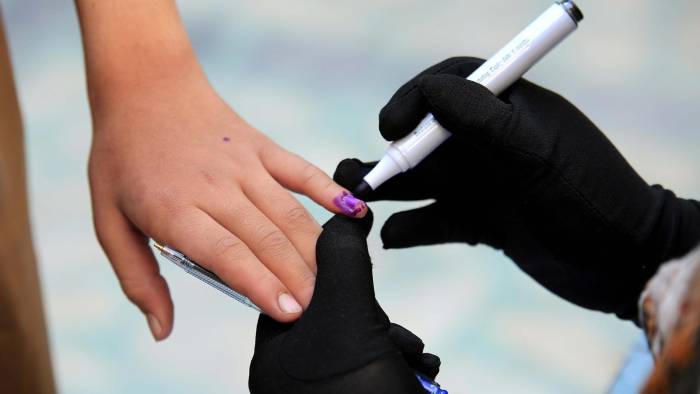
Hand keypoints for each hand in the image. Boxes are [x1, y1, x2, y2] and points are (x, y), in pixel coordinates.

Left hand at [88, 70, 366, 338]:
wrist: (145, 88)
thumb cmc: (124, 159)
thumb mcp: (109, 222)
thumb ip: (137, 279)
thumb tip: (161, 331)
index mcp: (175, 209)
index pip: (227, 254)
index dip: (261, 285)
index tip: (288, 314)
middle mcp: (216, 187)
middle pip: (266, 238)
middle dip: (297, 279)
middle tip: (320, 312)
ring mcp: (244, 164)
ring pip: (289, 212)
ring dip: (315, 250)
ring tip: (336, 282)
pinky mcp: (262, 147)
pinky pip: (302, 171)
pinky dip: (331, 191)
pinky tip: (356, 213)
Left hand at [249, 213, 440, 393]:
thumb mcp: (349, 318)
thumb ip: (341, 261)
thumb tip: (341, 214)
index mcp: (275, 356)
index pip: (295, 292)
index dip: (331, 275)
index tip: (361, 273)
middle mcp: (294, 378)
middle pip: (333, 317)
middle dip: (371, 318)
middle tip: (386, 331)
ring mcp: (326, 392)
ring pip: (361, 344)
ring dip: (392, 342)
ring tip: (407, 355)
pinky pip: (376, 368)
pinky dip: (400, 364)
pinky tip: (415, 368)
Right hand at [334, 57, 699, 319]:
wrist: (623, 261)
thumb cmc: (589, 198)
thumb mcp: (536, 153)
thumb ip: (484, 119)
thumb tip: (429, 90)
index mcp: (506, 110)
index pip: (447, 87)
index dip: (412, 101)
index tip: (392, 130)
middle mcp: (488, 143)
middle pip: (423, 137)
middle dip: (389, 153)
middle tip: (356, 176)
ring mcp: (484, 183)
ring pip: (423, 180)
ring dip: (388, 188)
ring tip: (357, 203)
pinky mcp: (483, 223)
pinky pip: (435, 221)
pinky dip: (410, 229)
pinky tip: (391, 239)